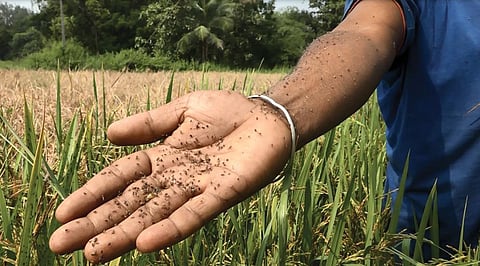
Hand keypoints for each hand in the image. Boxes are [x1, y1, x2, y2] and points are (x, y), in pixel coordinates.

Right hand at [49, 91, 291, 262]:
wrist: (268, 116)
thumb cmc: (228, 112)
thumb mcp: (183, 110)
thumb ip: (149, 123)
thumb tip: (108, 135)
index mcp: (162, 158)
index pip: (119, 178)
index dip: (92, 194)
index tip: (62, 213)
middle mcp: (174, 179)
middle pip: (129, 204)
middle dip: (95, 224)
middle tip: (60, 246)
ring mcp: (197, 189)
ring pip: (154, 215)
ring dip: (123, 235)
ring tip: (93, 254)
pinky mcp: (223, 194)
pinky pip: (193, 215)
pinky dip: (170, 229)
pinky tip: (145, 244)